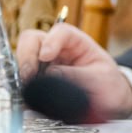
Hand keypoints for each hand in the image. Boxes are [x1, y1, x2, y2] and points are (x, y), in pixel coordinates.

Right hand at [16, 25, 131, 119]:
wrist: (109, 101)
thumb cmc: (108, 84)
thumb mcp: (100, 79)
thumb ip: (77, 76)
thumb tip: (50, 76)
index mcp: (76, 42)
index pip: (60, 32)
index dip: (50, 41)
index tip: (46, 56)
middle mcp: (56, 49)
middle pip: (31, 41)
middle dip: (27, 57)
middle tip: (28, 77)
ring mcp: (43, 64)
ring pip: (22, 61)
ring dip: (22, 75)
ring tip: (28, 91)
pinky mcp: (36, 81)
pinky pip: (23, 81)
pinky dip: (22, 90)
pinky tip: (27, 100)